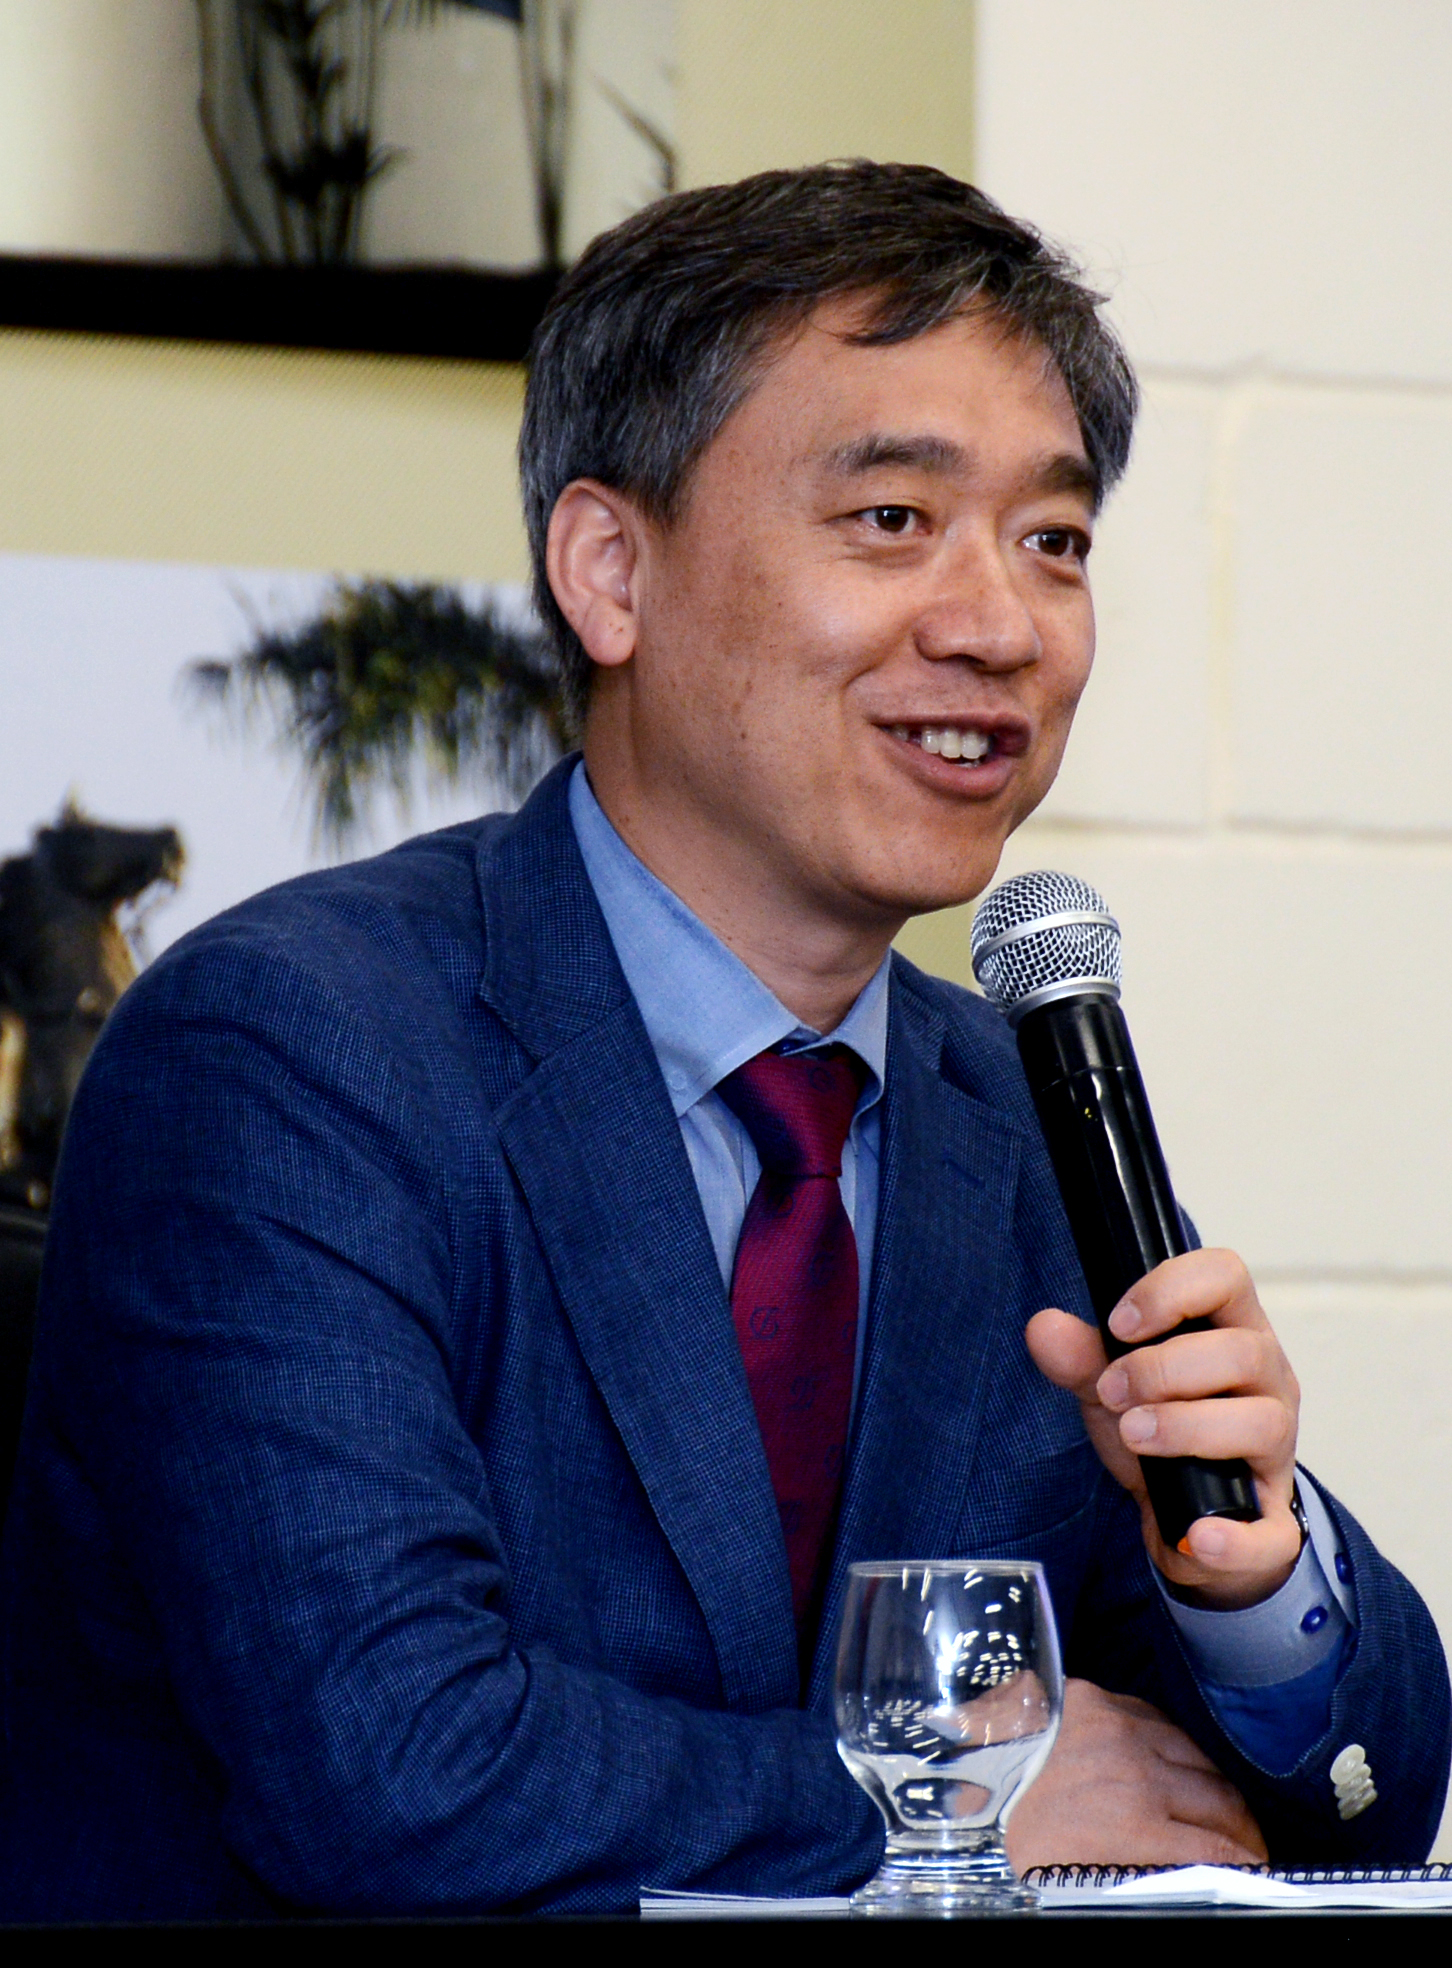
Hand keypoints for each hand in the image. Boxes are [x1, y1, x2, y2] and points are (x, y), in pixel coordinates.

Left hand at [1005, 1679, 1268, 1869]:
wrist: (962, 1763)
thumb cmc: (1010, 1829)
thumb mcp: (1071, 1876)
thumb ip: (1133, 1875)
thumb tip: (1177, 1879)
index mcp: (1132, 1824)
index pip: (1216, 1851)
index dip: (1244, 1867)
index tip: (1253, 1875)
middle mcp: (1136, 1772)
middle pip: (1221, 1804)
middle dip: (1244, 1832)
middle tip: (1248, 1850)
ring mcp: (1120, 1729)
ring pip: (1201, 1761)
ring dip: (1222, 1790)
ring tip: (1227, 1812)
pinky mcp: (1101, 1700)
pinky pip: (1166, 1724)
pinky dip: (1185, 1749)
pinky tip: (1187, 1767)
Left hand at [1026, 1249, 1301, 1606]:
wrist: (1184, 1517)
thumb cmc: (1161, 1428)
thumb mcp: (1113, 1387)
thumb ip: (1081, 1357)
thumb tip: (1043, 1327)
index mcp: (1231, 1332)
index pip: (1226, 1276)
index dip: (1173, 1290)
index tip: (1121, 1323)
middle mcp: (1267, 1382)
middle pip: (1244, 1351)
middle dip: (1164, 1369)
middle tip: (1112, 1391)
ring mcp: (1277, 1450)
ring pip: (1262, 1423)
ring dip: (1186, 1427)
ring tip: (1134, 1434)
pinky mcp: (1274, 1520)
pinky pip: (1272, 1531)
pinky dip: (1233, 1537)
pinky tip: (1196, 1534)